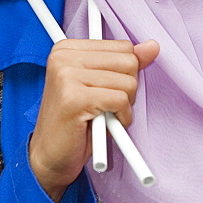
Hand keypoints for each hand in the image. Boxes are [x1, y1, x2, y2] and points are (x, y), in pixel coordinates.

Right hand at [29, 38, 158, 200]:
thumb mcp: (103, 86)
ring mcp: (66, 76)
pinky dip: (121, 118)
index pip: (123, 46)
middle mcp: (63, 57)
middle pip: (128, 62)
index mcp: (67, 48)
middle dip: (127, 89)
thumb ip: (126, 64)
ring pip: (128, 83)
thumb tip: (152, 46)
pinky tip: (106, 124)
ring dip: (124, 106)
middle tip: (106, 105)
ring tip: (103, 116)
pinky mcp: (73, 98)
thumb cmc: (76, 123)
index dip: (125, 73)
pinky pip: (121, 101)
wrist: (50, 157)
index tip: (105, 89)